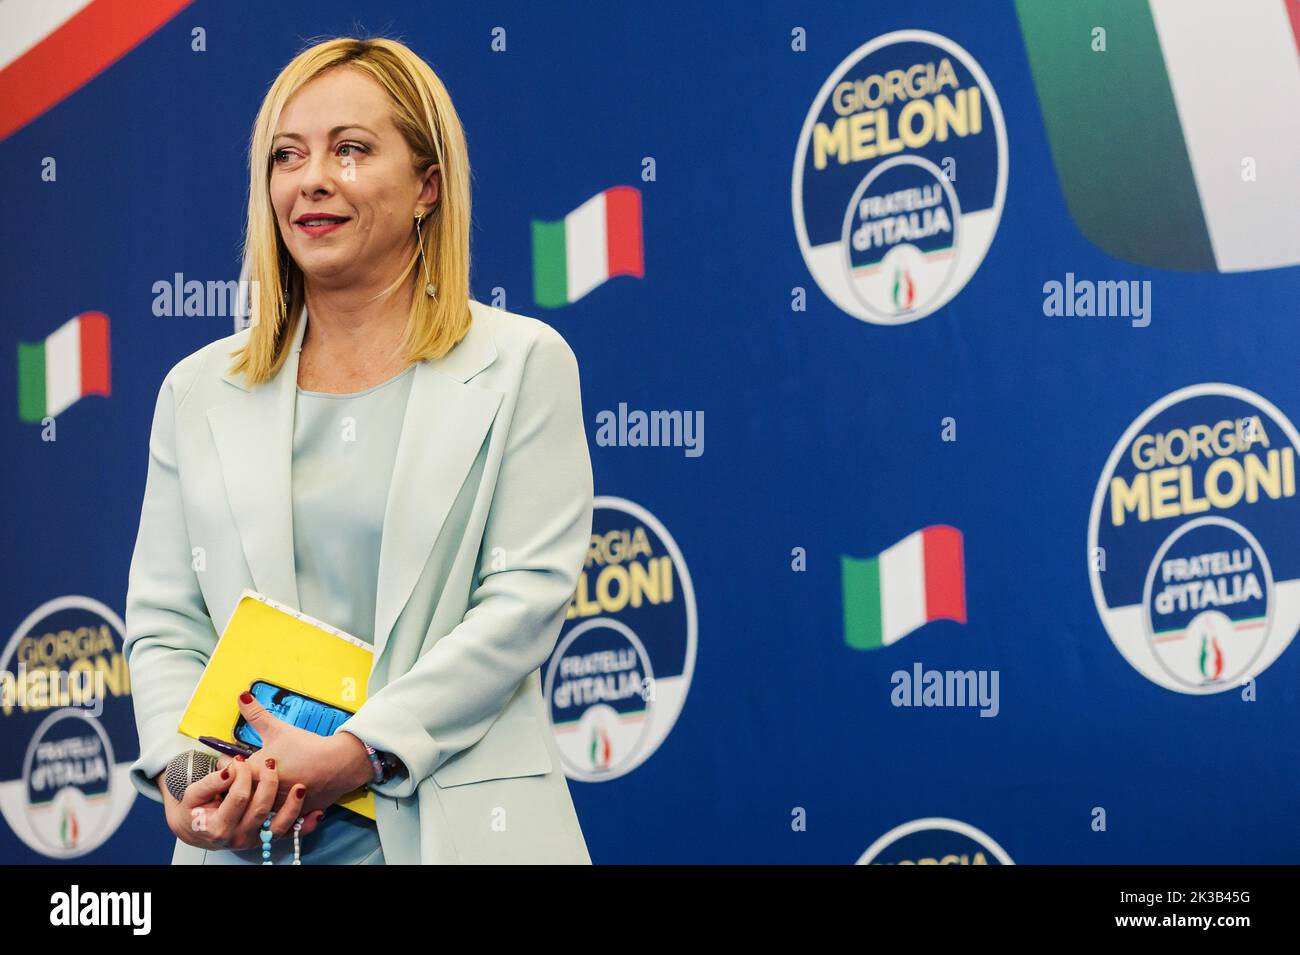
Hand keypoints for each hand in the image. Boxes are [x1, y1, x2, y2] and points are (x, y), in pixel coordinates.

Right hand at [159, 756, 324, 850]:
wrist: (197, 829)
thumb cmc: (195, 810)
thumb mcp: (193, 794)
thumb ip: (210, 782)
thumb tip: (228, 770)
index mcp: (219, 826)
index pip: (238, 797)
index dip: (242, 775)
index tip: (241, 759)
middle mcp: (239, 836)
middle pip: (260, 809)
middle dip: (268, 783)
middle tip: (271, 763)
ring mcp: (256, 839)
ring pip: (279, 826)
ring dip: (293, 807)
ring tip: (301, 788)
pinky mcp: (268, 837)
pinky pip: (290, 834)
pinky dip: (304, 826)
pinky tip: (317, 814)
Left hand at [233, 691, 374, 817]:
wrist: (338, 764)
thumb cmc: (305, 747)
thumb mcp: (278, 729)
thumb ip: (256, 714)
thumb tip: (241, 695)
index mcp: (253, 774)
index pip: (228, 775)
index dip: (227, 767)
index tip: (230, 760)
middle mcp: (260, 794)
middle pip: (239, 794)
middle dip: (237, 785)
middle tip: (237, 777)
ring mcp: (276, 808)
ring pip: (257, 808)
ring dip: (255, 800)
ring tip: (258, 788)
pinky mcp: (291, 816)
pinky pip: (277, 818)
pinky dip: (276, 810)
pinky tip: (279, 801)